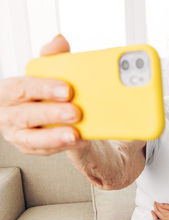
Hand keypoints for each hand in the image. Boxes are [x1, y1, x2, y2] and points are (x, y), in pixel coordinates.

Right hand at [0, 35, 86, 154]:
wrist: (55, 115)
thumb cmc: (48, 92)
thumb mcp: (50, 73)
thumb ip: (53, 57)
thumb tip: (59, 41)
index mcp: (10, 91)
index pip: (21, 87)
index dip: (43, 88)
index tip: (67, 90)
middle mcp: (9, 114)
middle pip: (26, 115)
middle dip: (52, 113)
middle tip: (76, 112)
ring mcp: (18, 134)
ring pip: (33, 139)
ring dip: (55, 137)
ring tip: (75, 134)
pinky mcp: (32, 148)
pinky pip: (46, 151)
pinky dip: (63, 147)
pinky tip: (80, 141)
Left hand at [151, 202, 168, 219]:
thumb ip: (168, 206)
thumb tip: (160, 204)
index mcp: (167, 215)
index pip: (159, 208)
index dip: (156, 204)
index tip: (156, 201)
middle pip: (157, 213)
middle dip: (155, 207)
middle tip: (155, 203)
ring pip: (156, 219)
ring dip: (154, 214)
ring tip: (154, 210)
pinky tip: (157, 217)